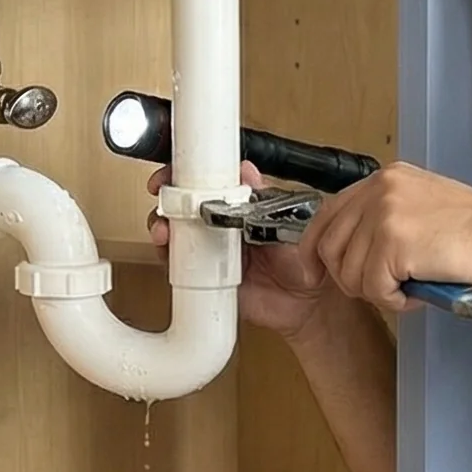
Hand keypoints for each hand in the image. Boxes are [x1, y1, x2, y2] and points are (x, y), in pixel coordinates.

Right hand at [148, 160, 335, 343]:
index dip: (185, 174)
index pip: (206, 182)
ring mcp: (210, 251)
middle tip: (163, 197)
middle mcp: (221, 225)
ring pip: (174, 233)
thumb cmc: (305, 258)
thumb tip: (246, 170)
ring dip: (163, 227)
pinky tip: (169, 254)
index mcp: (239, 205)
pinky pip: (178, 267)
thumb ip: (264, 197)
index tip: (175, 171)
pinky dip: (168, 259)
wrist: (309, 301)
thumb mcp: (287, 219)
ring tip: (165, 230)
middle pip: (182, 206)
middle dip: (167, 199)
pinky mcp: (204, 278)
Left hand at [305, 163, 471, 313]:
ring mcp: (384, 214)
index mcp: (386, 178)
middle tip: (379, 289)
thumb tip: (355, 247)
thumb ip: (386, 217)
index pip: (329, 211)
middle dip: (348, 278)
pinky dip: (393, 301)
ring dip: (376, 292)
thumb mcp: (423, 207)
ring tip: (408, 288)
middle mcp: (380, 189)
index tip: (315, 270)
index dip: (317, 247)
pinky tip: (417, 293)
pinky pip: (372, 289)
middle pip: (330, 245)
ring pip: (349, 272)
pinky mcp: (393, 243)